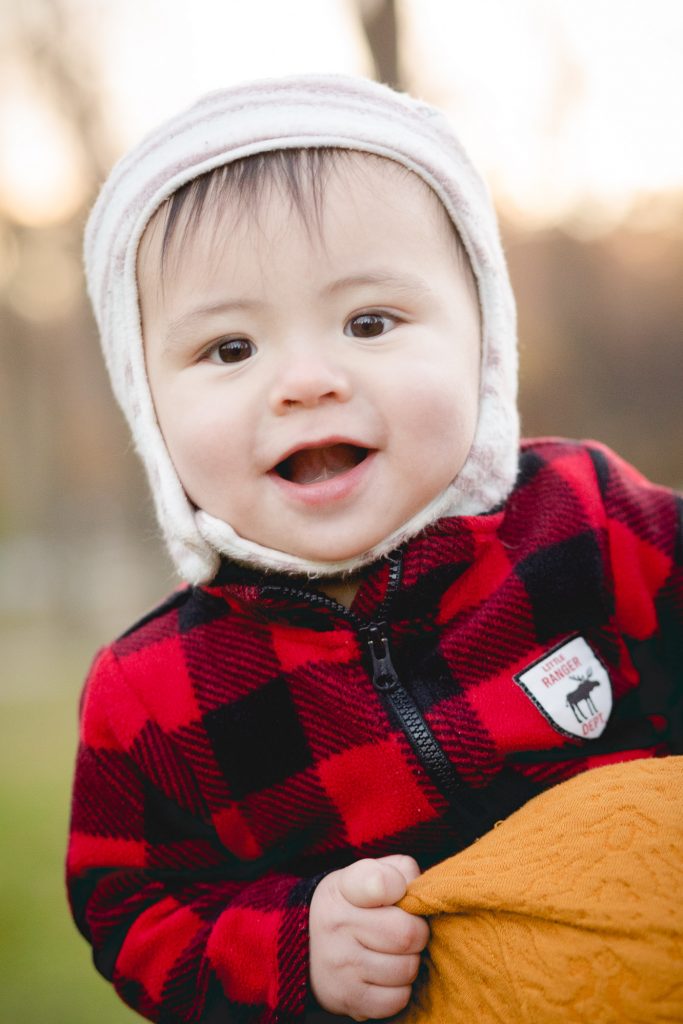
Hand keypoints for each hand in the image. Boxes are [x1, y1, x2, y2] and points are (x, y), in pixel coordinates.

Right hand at [309, 854, 428, 1020]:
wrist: (308, 943)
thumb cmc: (353, 903)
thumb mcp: (366, 874)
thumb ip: (399, 871)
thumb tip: (423, 893)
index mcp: (343, 887)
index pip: (379, 882)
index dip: (399, 886)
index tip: (398, 890)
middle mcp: (336, 924)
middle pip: (408, 933)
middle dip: (418, 932)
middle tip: (407, 929)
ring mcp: (339, 965)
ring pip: (406, 969)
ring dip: (409, 962)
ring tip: (394, 953)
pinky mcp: (347, 998)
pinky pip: (397, 1000)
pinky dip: (400, 990)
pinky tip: (386, 976)